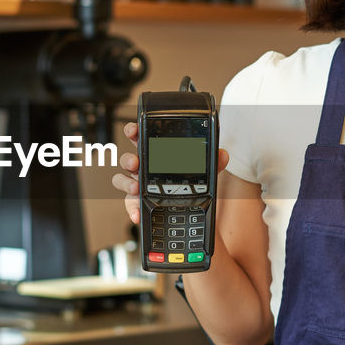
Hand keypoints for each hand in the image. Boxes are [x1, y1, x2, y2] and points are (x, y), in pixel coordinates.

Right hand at [111, 121, 228, 224]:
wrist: (189, 212)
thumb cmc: (188, 184)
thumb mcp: (203, 173)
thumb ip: (211, 163)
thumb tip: (223, 155)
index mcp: (156, 155)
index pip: (140, 138)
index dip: (134, 132)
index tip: (134, 130)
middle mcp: (143, 169)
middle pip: (128, 158)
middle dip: (129, 158)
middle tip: (136, 162)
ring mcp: (137, 185)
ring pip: (121, 180)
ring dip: (126, 182)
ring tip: (137, 188)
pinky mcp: (137, 203)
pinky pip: (129, 204)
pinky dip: (132, 210)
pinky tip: (138, 214)